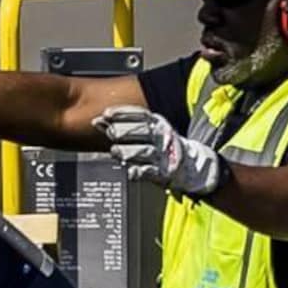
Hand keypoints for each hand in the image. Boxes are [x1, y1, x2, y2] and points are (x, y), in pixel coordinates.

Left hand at [96, 107, 220, 196]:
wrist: (190, 166)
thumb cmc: (160, 147)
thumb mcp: (145, 132)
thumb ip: (119, 127)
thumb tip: (97, 121)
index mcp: (157, 124)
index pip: (140, 115)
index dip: (123, 113)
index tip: (107, 114)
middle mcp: (161, 137)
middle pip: (142, 131)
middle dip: (124, 130)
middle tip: (110, 132)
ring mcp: (163, 155)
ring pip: (144, 151)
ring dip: (128, 151)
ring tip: (116, 151)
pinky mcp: (164, 173)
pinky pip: (150, 172)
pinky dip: (138, 172)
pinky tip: (130, 171)